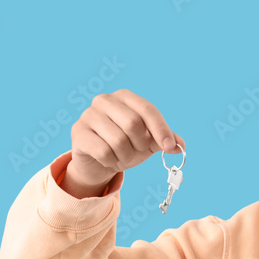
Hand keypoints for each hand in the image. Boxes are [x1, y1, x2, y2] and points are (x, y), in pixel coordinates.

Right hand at [64, 89, 184, 196]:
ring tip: (122, 156)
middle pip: (133, 124)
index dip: (161, 129)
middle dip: (141, 144)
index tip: (170, 146)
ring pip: (118, 140)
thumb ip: (165, 140)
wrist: (99, 162)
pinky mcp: (78, 133)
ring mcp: (88, 115)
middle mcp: (104, 100)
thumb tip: (180, 146)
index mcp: (124, 97)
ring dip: (126, 155)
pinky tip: (109, 160)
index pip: (147, 109)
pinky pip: (103, 152)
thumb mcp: (148, 141)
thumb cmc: (126, 146)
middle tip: (138, 151)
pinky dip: (112, 161)